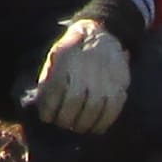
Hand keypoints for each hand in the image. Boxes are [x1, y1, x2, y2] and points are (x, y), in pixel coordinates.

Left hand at [27, 12, 133, 135]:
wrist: (101, 33)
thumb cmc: (73, 51)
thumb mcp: (55, 56)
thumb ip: (48, 77)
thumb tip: (41, 103)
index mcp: (66, 61)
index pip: (55, 91)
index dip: (49, 109)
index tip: (47, 118)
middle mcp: (86, 70)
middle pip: (74, 102)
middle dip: (66, 119)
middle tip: (63, 125)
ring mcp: (104, 78)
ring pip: (93, 109)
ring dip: (84, 124)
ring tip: (77, 128)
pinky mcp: (119, 84)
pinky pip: (113, 109)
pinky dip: (104, 122)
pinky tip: (97, 128)